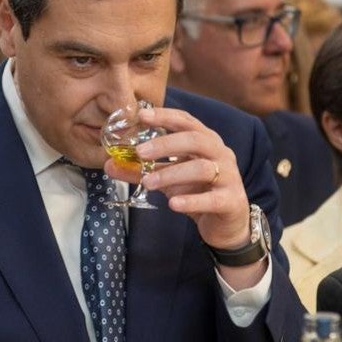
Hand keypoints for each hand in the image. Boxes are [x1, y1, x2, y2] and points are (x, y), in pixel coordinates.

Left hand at [105, 106, 249, 251]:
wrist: (227, 225)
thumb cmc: (198, 193)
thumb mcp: (168, 180)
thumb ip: (141, 171)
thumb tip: (109, 165)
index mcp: (206, 142)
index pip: (186, 122)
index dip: (165, 116)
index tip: (141, 115)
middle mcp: (220, 154)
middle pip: (195, 140)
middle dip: (166, 143)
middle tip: (140, 152)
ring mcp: (229, 177)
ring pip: (202, 168)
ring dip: (172, 174)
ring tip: (148, 183)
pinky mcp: (231, 201)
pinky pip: (212, 199)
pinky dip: (191, 201)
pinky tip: (173, 205)